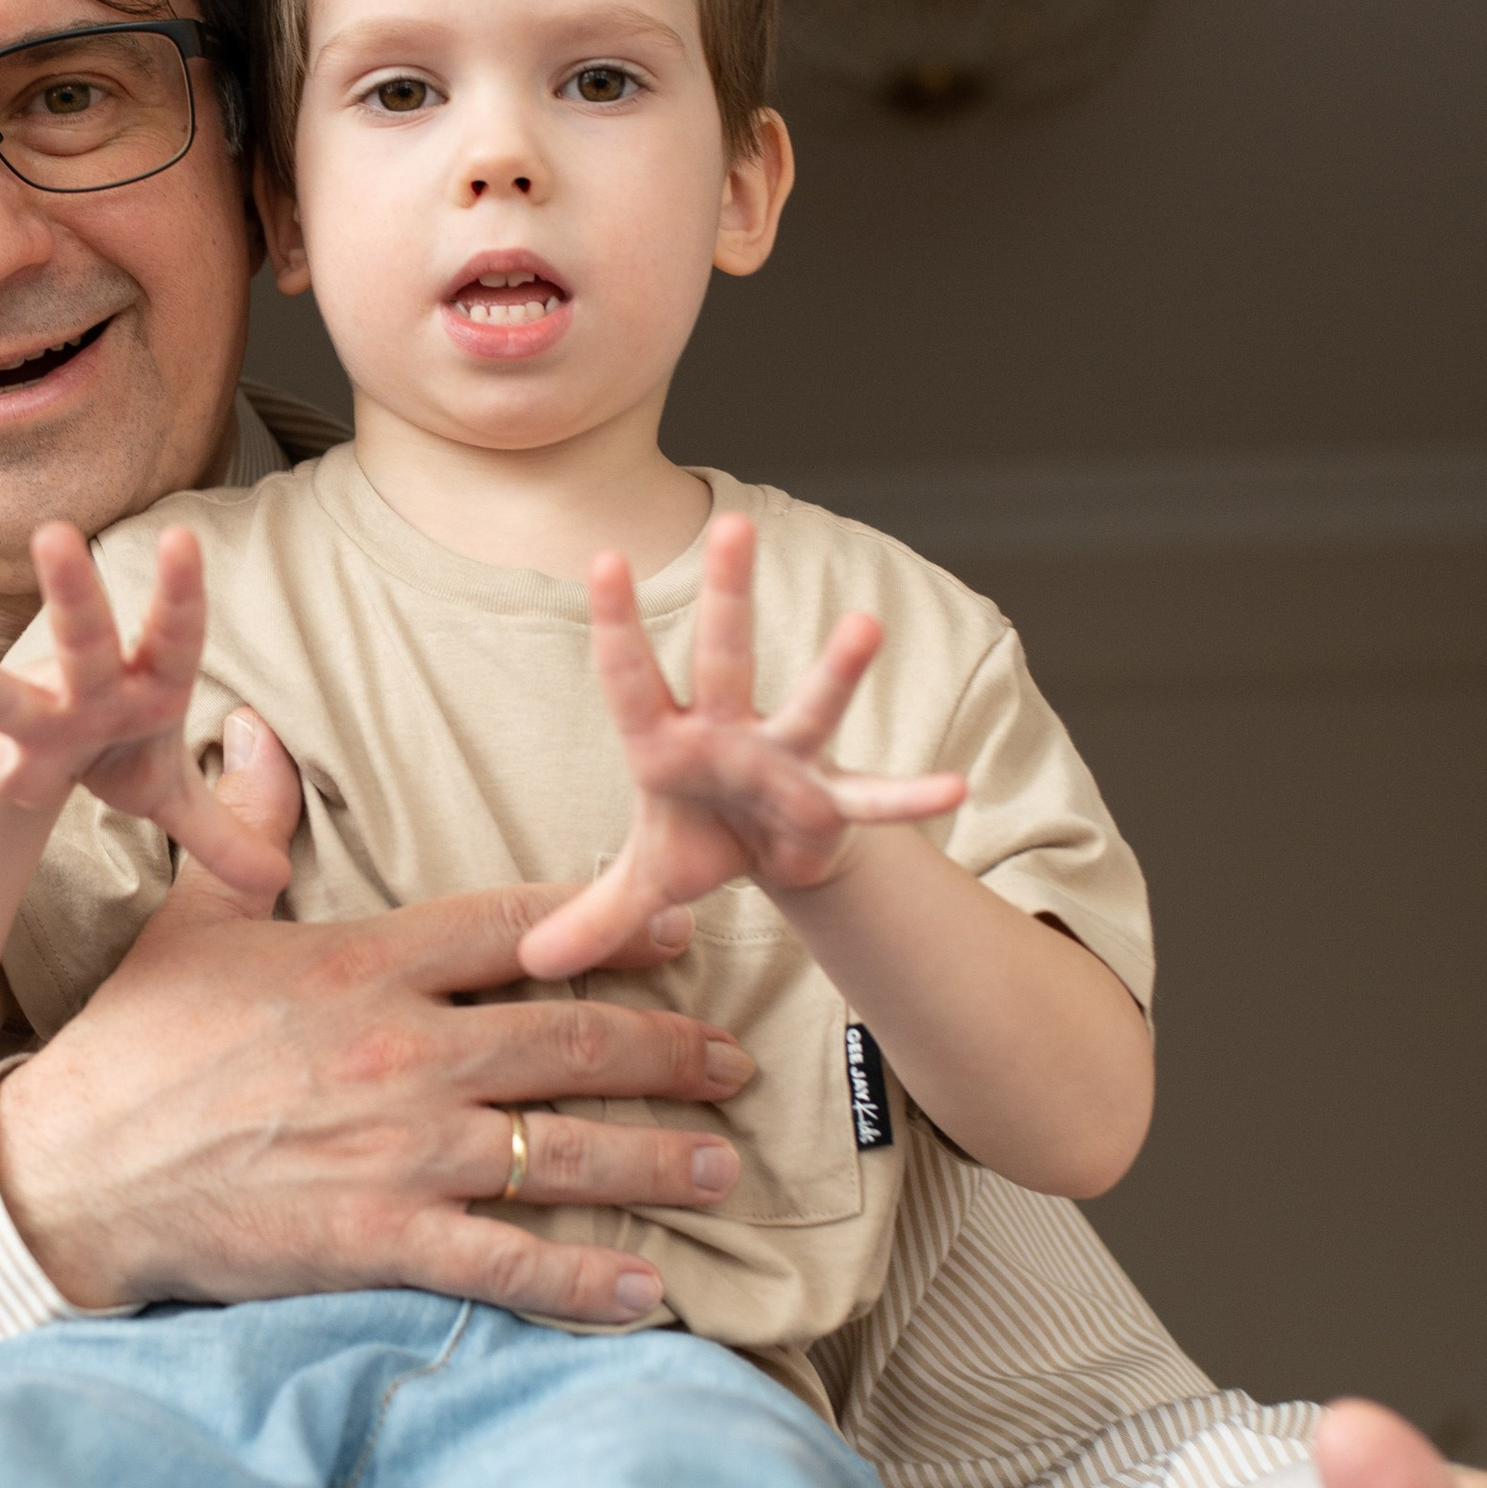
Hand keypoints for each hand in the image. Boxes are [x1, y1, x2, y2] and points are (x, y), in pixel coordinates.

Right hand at [0, 520, 288, 908]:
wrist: (51, 760)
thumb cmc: (117, 749)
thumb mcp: (171, 786)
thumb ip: (223, 827)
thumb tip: (277, 879)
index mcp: (147, 687)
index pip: (174, 636)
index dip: (180, 594)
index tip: (182, 540)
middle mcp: (89, 693)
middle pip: (85, 641)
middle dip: (74, 595)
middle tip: (55, 535)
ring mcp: (37, 723)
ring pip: (10, 699)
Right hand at [0, 714, 753, 1320]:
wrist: (69, 1168)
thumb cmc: (131, 1044)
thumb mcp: (195, 917)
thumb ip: (248, 827)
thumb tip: (251, 729)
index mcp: (366, 962)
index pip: (517, 927)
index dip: (612, 925)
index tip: (684, 928)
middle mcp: (402, 1049)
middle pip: (570, 1039)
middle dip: (670, 1051)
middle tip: (736, 1064)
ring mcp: (397, 1148)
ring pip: (561, 1149)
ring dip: (656, 1159)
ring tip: (721, 1167)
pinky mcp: (377, 1238)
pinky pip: (506, 1261)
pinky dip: (585, 1282)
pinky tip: (648, 1293)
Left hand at [519, 517, 967, 979]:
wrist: (769, 856)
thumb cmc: (698, 840)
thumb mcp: (642, 881)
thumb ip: (593, 916)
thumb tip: (532, 962)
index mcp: (666, 740)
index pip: (630, 676)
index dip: (617, 622)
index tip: (604, 558)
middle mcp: (728, 731)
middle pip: (726, 656)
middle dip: (730, 594)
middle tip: (735, 525)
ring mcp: (786, 758)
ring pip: (810, 705)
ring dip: (836, 669)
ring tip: (864, 625)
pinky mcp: (832, 799)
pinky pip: (874, 798)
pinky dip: (910, 796)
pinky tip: (953, 789)